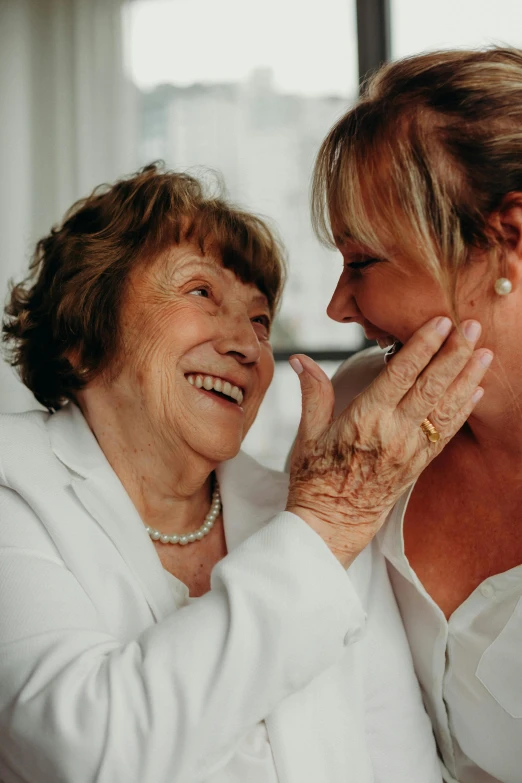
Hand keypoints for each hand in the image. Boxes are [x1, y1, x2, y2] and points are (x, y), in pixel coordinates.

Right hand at [286, 316, 491, 567]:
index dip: (423, 346)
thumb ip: (312, 392)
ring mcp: (409, 451)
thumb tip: (300, 359)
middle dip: (454, 353)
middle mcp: (393, 433)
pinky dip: (462, 411)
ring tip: (485, 352)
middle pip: (431, 386)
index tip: (441, 322)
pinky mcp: (417, 466)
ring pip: (445, 408)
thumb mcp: (307, 434)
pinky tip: (475, 391)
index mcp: (365, 419)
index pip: (401, 374)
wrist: (330, 526)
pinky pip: (446, 435)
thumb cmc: (313, 479)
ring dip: (467, 378)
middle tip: (472, 326)